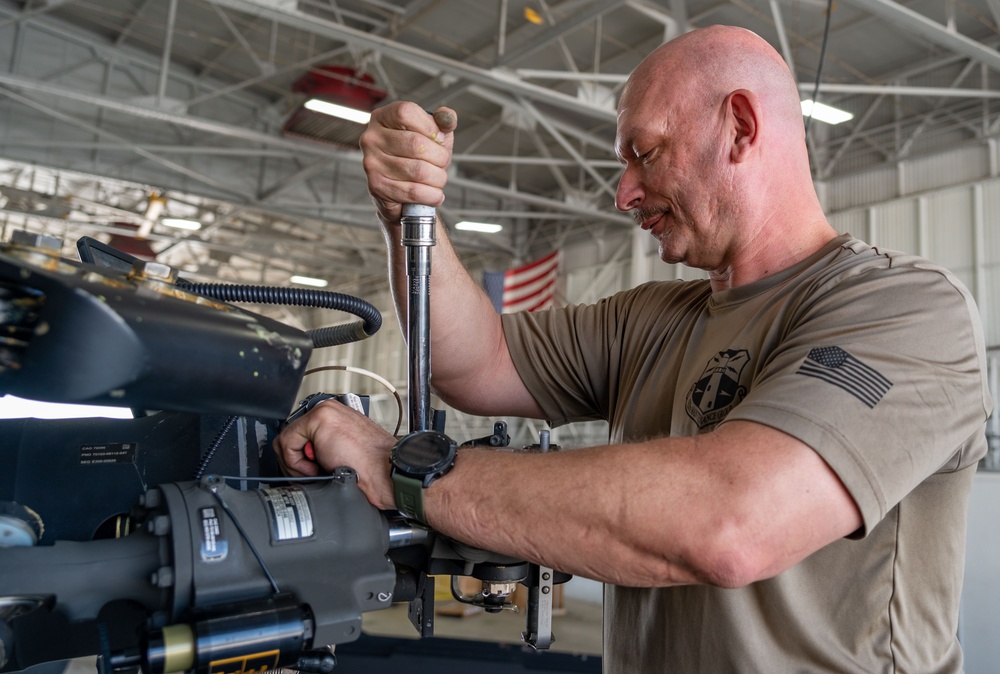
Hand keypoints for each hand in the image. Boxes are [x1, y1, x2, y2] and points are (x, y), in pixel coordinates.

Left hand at [273, 400, 396, 509]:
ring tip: (320, 470)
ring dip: (297, 465)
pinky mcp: (319, 418)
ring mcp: (324, 411)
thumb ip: (321, 449)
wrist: (385, 472)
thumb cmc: (370, 470)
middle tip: (316, 473)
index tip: (313, 471)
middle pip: (290, 438)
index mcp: (334, 417)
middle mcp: (328, 410)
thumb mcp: (339, 454)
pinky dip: (297, 463)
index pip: (299, 437)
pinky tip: (319, 467)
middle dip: (296, 463)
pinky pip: (287, 444)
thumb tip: (301, 458)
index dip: (300, 460)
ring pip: (286, 441)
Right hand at [359, 101, 457, 224]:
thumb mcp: (431, 133)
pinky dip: (432, 195)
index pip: (407, 113)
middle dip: (440, 157)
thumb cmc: (416, 157)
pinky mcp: (377, 186)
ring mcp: (371, 163)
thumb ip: (442, 121)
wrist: (401, 190)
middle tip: (442, 164)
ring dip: (438, 178)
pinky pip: (414, 191)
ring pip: (419, 170)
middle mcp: (372, 138)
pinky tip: (434, 194)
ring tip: (438, 179)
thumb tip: (448, 119)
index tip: (440, 139)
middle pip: (416, 144)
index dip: (431, 127)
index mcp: (383, 117)